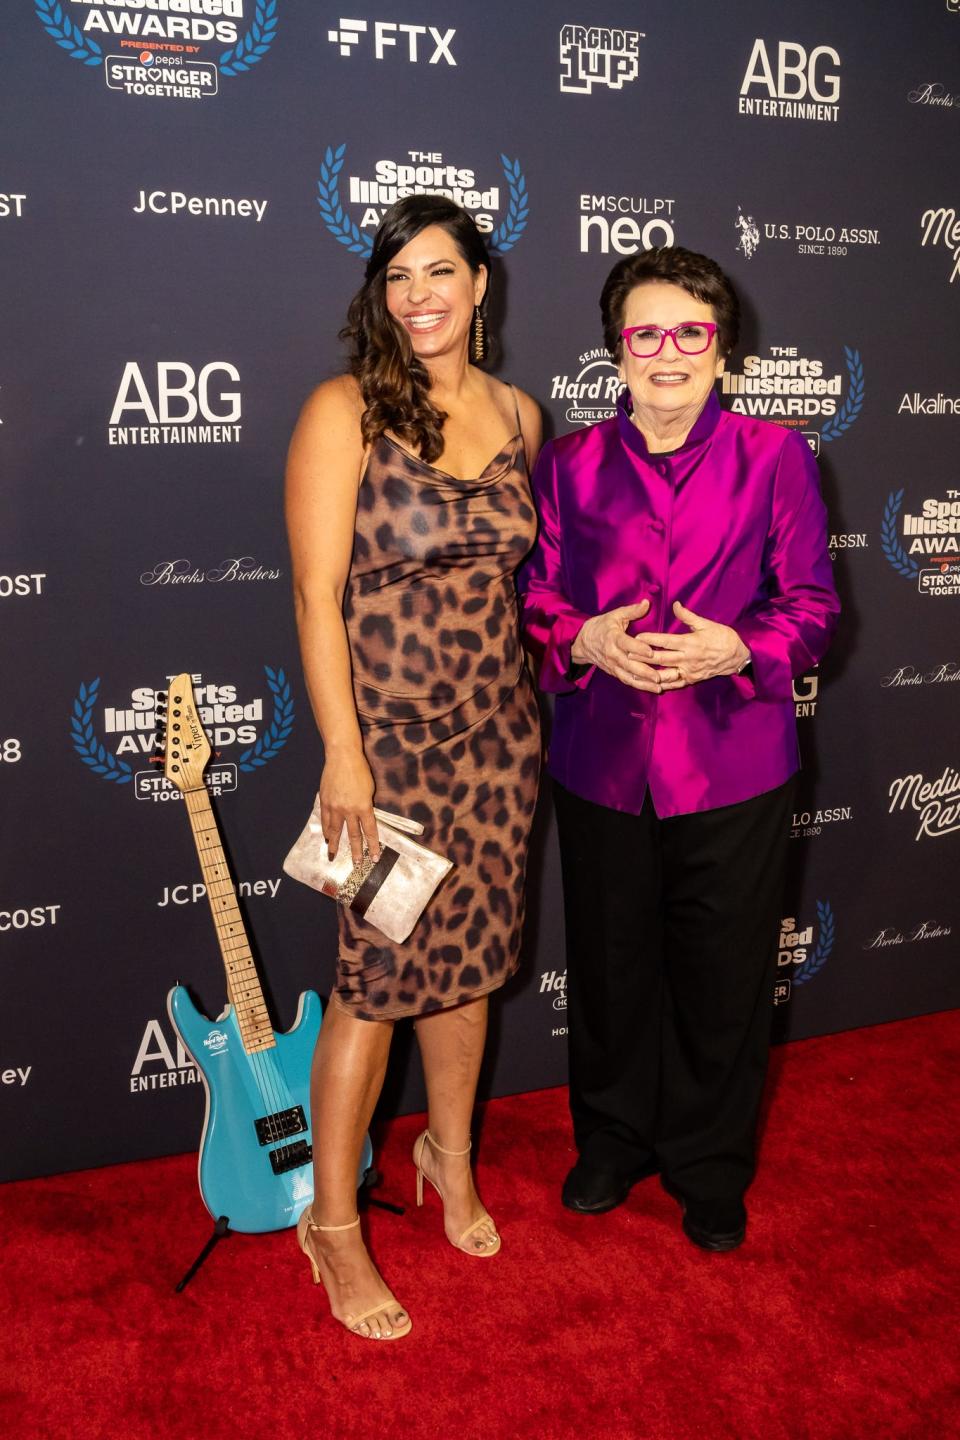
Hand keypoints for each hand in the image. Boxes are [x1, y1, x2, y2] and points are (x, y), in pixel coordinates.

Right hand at [318, 747, 379, 864]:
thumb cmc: (360, 770)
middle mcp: (349, 810)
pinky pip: (325, 820)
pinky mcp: (325, 802)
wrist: (342, 757)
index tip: (374, 858)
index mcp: (364, 806)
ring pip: (335, 831)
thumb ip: (366, 805)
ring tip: (333, 856)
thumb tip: (362, 818)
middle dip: (356, 851)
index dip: (373, 846)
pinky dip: (325, 830)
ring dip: (335, 845)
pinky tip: (326, 838)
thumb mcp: (369, 789)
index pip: (370, 831)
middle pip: (353, 835)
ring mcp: (335, 807)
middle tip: (356, 864)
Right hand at [571, 600, 665, 691]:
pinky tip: (650, 688)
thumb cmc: (602, 626)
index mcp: (613, 638)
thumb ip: (632, 611)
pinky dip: (638, 685)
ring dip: (643, 683)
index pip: (626, 644)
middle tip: (658, 677)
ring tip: (658, 688)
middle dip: (644, 672)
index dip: (638, 648)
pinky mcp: (613, 672)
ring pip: (628, 676)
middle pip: (628, 665)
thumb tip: (646, 603)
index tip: (651, 652)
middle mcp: (612, 654)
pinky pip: (626, 680)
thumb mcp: (615, 615)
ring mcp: (612, 665)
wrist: (582, 642)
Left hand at [644, 601, 749, 688]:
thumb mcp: (706, 624)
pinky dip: (663, 684)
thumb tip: (675, 605)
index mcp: (690, 643)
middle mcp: (688, 659)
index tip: (637, 638)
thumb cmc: (722, 637)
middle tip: (627, 656)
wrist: (737, 656)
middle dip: (643, 658)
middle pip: (661, 659)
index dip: (650, 640)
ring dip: (649, 673)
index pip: (665, 641)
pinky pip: (675, 684)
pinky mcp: (692, 680)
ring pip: (665, 674)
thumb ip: (687, 616)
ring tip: (635, 671)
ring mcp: (689, 671)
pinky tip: (651, 684)